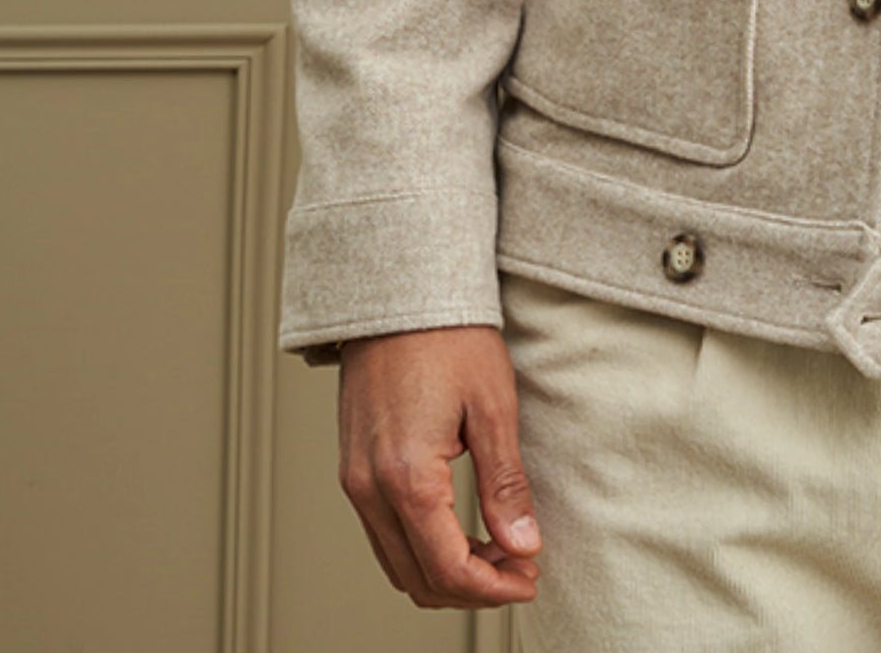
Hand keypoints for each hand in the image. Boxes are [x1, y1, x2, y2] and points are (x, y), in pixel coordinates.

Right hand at [336, 325, 542, 609]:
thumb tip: (524, 545)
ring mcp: (353, 479)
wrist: (399, 291)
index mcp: (406, 476)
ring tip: (496, 552)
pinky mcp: (351, 467)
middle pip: (417, 579)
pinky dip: (420, 548)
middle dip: (471, 589)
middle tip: (519, 570)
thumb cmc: (448, 336)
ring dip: (445, 572)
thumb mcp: (492, 407)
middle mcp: (368, 487)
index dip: (493, 587)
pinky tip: (459, 529)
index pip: (448, 568)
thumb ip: (504, 484)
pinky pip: (382, 533)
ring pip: (395, 563)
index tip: (529, 578)